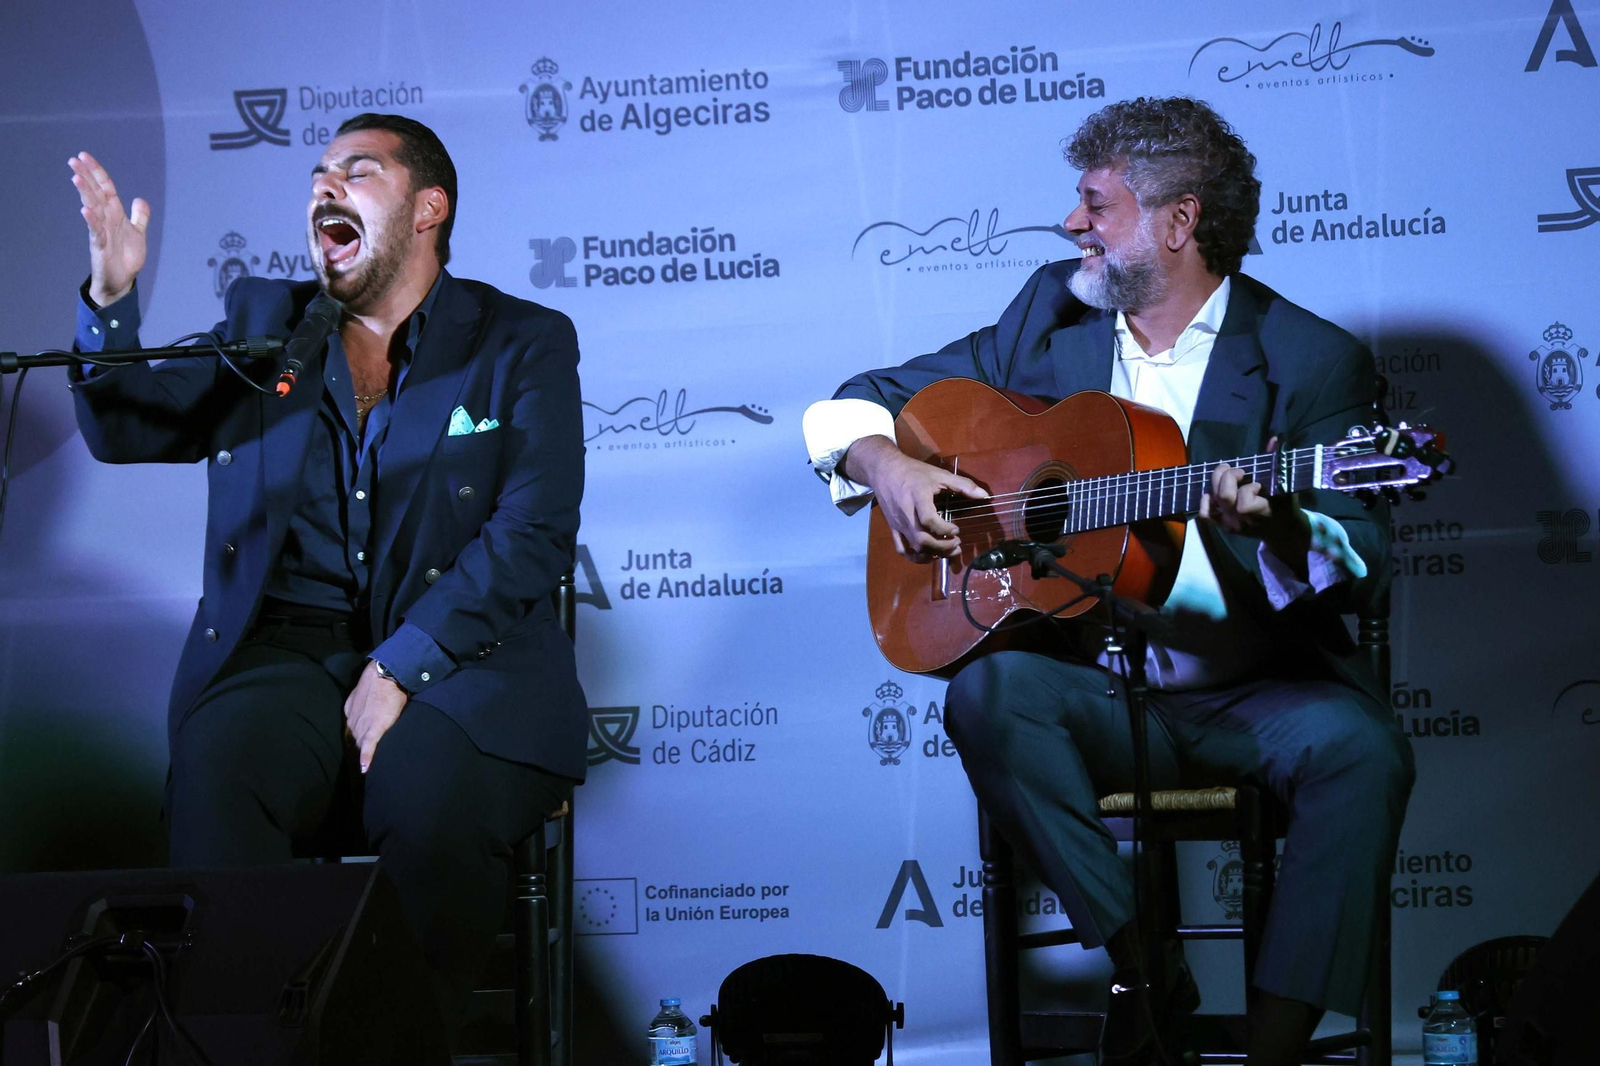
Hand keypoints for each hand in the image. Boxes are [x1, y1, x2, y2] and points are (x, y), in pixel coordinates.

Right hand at [68, 151, 148, 306]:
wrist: (122, 280)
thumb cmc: (126, 256)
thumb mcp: (138, 233)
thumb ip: (140, 216)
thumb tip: (140, 199)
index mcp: (115, 214)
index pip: (105, 188)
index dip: (97, 172)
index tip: (84, 156)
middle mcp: (106, 219)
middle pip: (95, 194)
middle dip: (86, 177)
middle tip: (73, 160)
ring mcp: (101, 231)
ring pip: (92, 208)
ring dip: (85, 194)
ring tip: (76, 178)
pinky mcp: (100, 246)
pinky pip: (95, 231)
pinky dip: (92, 221)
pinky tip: (85, 211)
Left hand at [344, 660, 408, 773]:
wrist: (384, 675)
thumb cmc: (378, 681)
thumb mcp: (363, 692)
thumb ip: (361, 702)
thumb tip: (366, 705)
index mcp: (351, 712)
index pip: (350, 730)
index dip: (353, 739)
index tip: (354, 748)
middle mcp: (353, 721)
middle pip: (353, 740)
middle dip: (354, 751)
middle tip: (357, 763)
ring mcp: (362, 726)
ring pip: (359, 745)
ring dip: (360, 756)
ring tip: (363, 769)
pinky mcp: (374, 729)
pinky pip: (368, 747)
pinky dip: (366, 758)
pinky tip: (365, 768)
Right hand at [842, 434, 988, 560]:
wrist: (884, 470)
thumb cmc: (914, 471)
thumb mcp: (939, 474)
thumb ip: (962, 484)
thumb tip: (985, 495)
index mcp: (917, 498)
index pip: (928, 519)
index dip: (945, 529)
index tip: (957, 529)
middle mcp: (906, 514)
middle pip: (922, 539)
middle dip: (943, 547)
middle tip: (957, 544)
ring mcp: (898, 523)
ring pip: (914, 547)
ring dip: (932, 554)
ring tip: (948, 550)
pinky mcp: (893, 528)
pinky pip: (902, 549)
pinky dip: (916, 557)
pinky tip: (929, 555)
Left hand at [1198, 449, 1310, 573]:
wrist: (1281, 529)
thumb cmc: (1284, 505)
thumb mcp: (1286, 486)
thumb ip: (1277, 463)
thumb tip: (1274, 440)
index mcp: (1262, 511)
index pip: (1244, 504)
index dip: (1248, 490)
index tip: (1258, 484)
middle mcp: (1243, 519)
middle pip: (1225, 496)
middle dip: (1229, 477)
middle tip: (1240, 472)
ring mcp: (1231, 523)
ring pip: (1214, 499)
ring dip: (1218, 482)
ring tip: (1227, 474)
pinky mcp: (1222, 525)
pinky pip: (1205, 514)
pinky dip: (1205, 501)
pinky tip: (1213, 492)